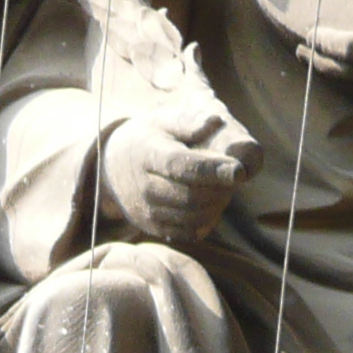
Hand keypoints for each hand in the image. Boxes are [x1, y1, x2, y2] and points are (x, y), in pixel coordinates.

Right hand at [98, 117, 250, 242]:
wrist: (113, 167)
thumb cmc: (149, 138)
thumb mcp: (163, 120)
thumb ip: (189, 121)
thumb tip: (215, 122)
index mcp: (147, 155)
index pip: (181, 165)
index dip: (212, 169)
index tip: (239, 170)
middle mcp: (144, 187)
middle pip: (191, 195)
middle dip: (220, 188)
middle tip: (234, 175)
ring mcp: (147, 211)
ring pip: (193, 216)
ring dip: (217, 204)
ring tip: (224, 187)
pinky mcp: (153, 227)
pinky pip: (188, 232)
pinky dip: (207, 221)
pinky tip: (212, 203)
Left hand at [292, 0, 352, 124]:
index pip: (347, 48)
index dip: (324, 40)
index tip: (310, 30)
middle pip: (341, 72)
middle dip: (317, 61)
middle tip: (300, 48)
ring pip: (351, 87)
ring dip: (327, 75)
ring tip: (313, 62)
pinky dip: (346, 85)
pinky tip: (345, 77)